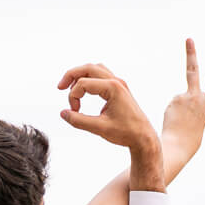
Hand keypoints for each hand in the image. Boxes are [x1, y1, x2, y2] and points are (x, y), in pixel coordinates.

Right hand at [57, 63, 162, 185]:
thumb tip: (63, 113)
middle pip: (88, 68)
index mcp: (113, 88)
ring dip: (81, 75)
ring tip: (70, 88)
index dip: (73, 97)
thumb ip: (79, 121)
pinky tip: (84, 90)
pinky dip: (90, 79)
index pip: (83, 84)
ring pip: (95, 69)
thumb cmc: (126, 133)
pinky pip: (101, 75)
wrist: (144, 137)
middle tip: (60, 87)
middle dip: (72, 75)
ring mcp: (119, 83)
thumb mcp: (100, 128)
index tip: (74, 112)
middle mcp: (116, 81)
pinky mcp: (119, 88)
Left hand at [161, 38, 204, 172]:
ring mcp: (183, 97)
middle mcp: (197, 97)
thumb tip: (179, 98)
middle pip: (193, 70)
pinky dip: (172, 113)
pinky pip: (173, 105)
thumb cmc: (190, 138)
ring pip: (180, 99)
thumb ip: (192, 105)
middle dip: (191, 53)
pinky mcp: (173, 101)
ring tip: (181, 124)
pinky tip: (174, 122)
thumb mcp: (198, 120)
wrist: (179, 146)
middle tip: (189, 38)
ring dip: (179, 111)